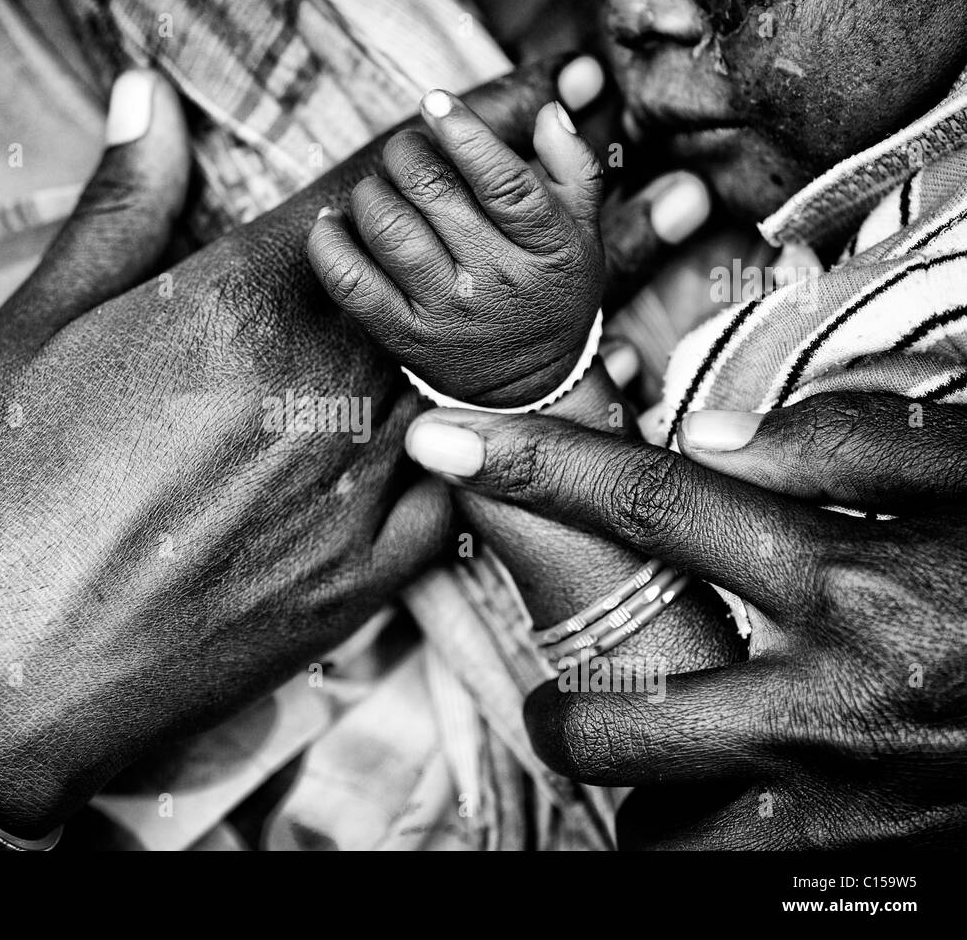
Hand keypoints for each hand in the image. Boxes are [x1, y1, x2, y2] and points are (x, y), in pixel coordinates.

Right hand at [0, 61, 566, 834]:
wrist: (0, 667)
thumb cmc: (0, 492)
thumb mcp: (39, 327)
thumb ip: (117, 206)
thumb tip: (146, 94)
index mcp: (239, 309)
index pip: (374, 190)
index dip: (455, 128)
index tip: (525, 92)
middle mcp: (319, 389)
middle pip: (454, 274)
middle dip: (521, 210)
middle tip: (588, 164)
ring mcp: (353, 488)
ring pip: (480, 379)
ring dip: (543, 316)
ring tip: (613, 271)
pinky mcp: (364, 578)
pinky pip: (459, 496)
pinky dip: (493, 447)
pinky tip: (521, 419)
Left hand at [307, 90, 604, 408]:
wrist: (533, 383)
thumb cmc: (552, 286)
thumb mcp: (584, 230)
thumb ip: (575, 167)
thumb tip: (546, 113)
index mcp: (547, 246)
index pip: (503, 180)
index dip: (463, 132)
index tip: (436, 102)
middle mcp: (496, 279)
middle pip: (434, 193)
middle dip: (407, 153)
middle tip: (405, 151)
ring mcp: (447, 311)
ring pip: (388, 228)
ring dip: (371, 191)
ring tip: (378, 187)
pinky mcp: (405, 338)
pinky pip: (350, 282)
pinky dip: (329, 243)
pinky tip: (333, 222)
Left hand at [402, 390, 966, 847]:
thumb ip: (854, 442)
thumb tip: (710, 433)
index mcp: (849, 580)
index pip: (655, 504)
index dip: (536, 464)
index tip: (443, 438)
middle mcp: (829, 699)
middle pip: (611, 723)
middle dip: (556, 718)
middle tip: (567, 702)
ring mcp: (845, 803)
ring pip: (658, 832)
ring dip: (634, 797)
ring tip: (659, 761)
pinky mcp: (867, 870)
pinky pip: (731, 877)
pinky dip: (702, 844)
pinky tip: (725, 803)